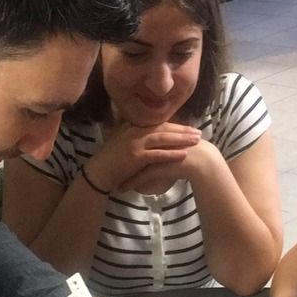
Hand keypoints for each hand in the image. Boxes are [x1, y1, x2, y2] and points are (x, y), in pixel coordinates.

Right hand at [85, 122, 200, 192]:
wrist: (98, 172)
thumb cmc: (110, 159)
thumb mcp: (121, 140)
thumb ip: (133, 133)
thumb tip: (149, 132)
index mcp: (133, 126)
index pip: (158, 123)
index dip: (175, 126)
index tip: (189, 128)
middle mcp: (135, 131)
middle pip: (163, 128)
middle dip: (182, 130)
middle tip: (199, 132)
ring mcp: (135, 143)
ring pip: (163, 138)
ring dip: (181, 139)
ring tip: (196, 141)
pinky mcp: (136, 156)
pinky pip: (158, 154)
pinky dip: (171, 154)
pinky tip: (184, 154)